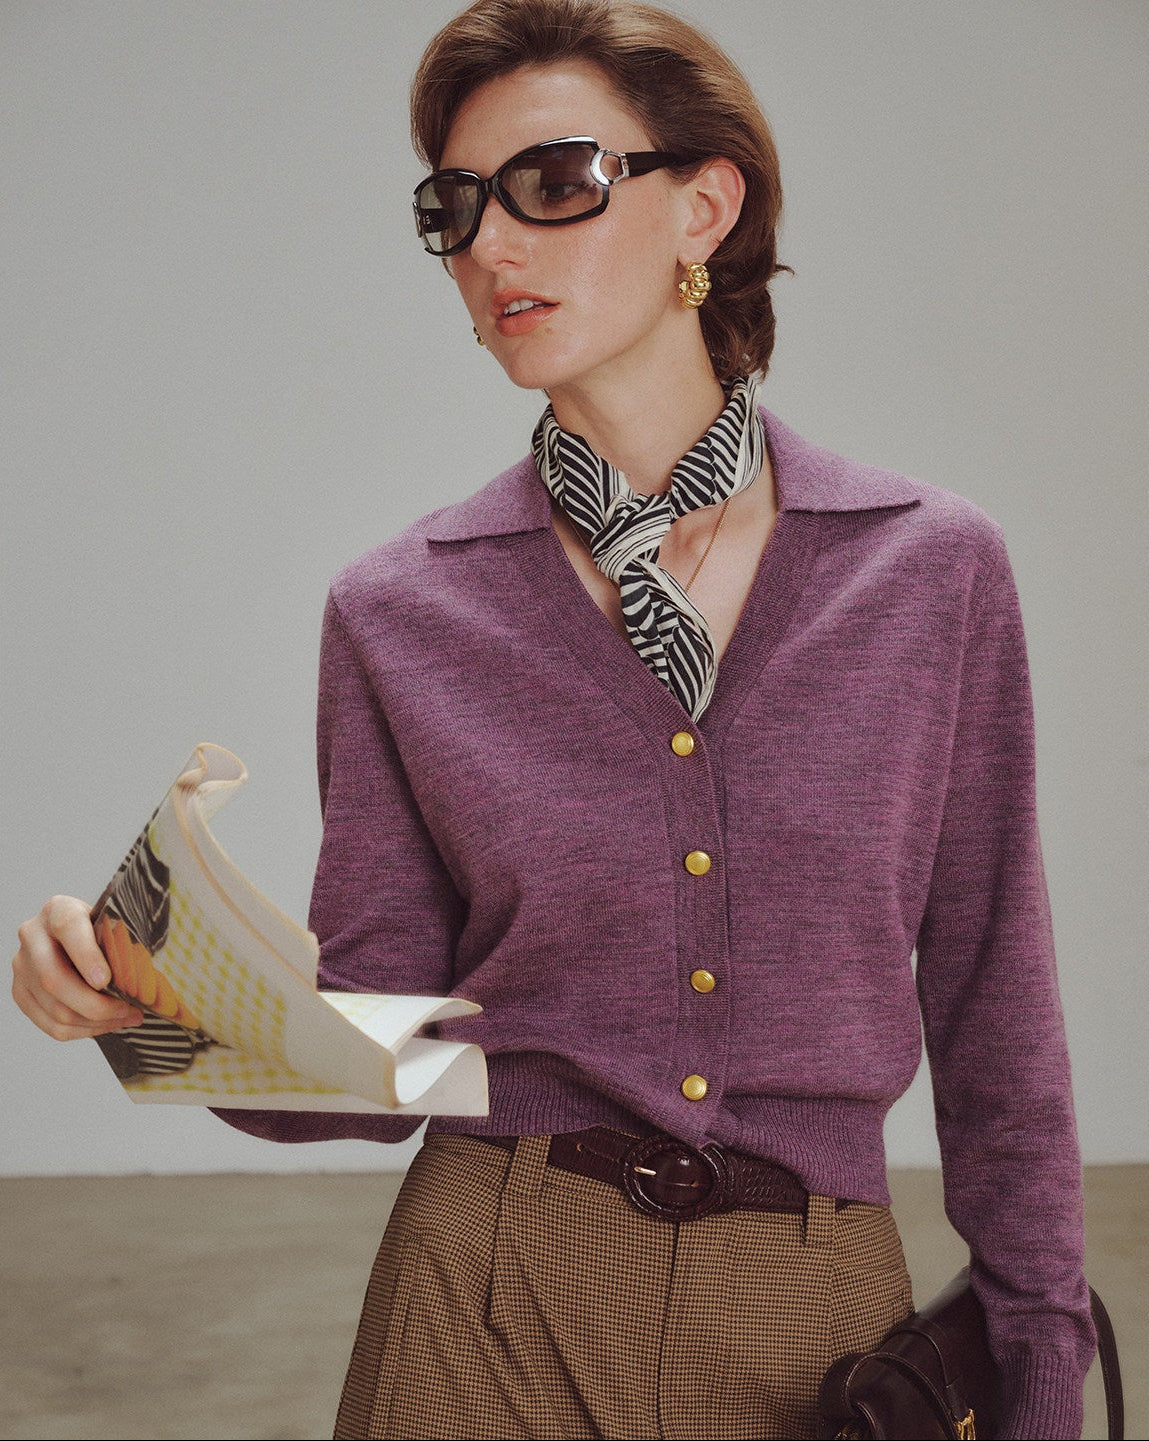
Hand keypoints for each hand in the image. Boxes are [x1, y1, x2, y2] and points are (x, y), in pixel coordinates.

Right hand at [12, 895, 143, 1039]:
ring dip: (95, 1022)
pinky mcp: (21, 992)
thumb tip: (144, 977)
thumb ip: (122, 941)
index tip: (106, 980)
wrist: (76, 936)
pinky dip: (82, 1030)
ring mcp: (22, 966)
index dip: (86, 956)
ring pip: (55, 1009)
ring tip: (126, 1018)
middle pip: (54, 980)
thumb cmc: (102, 929)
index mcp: (58, 909)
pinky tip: (106, 1024)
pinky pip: (50, 1024)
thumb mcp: (113, 923)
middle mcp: (33, 936)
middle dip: (95, 1004)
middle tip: (129, 1009)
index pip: (68, 928)